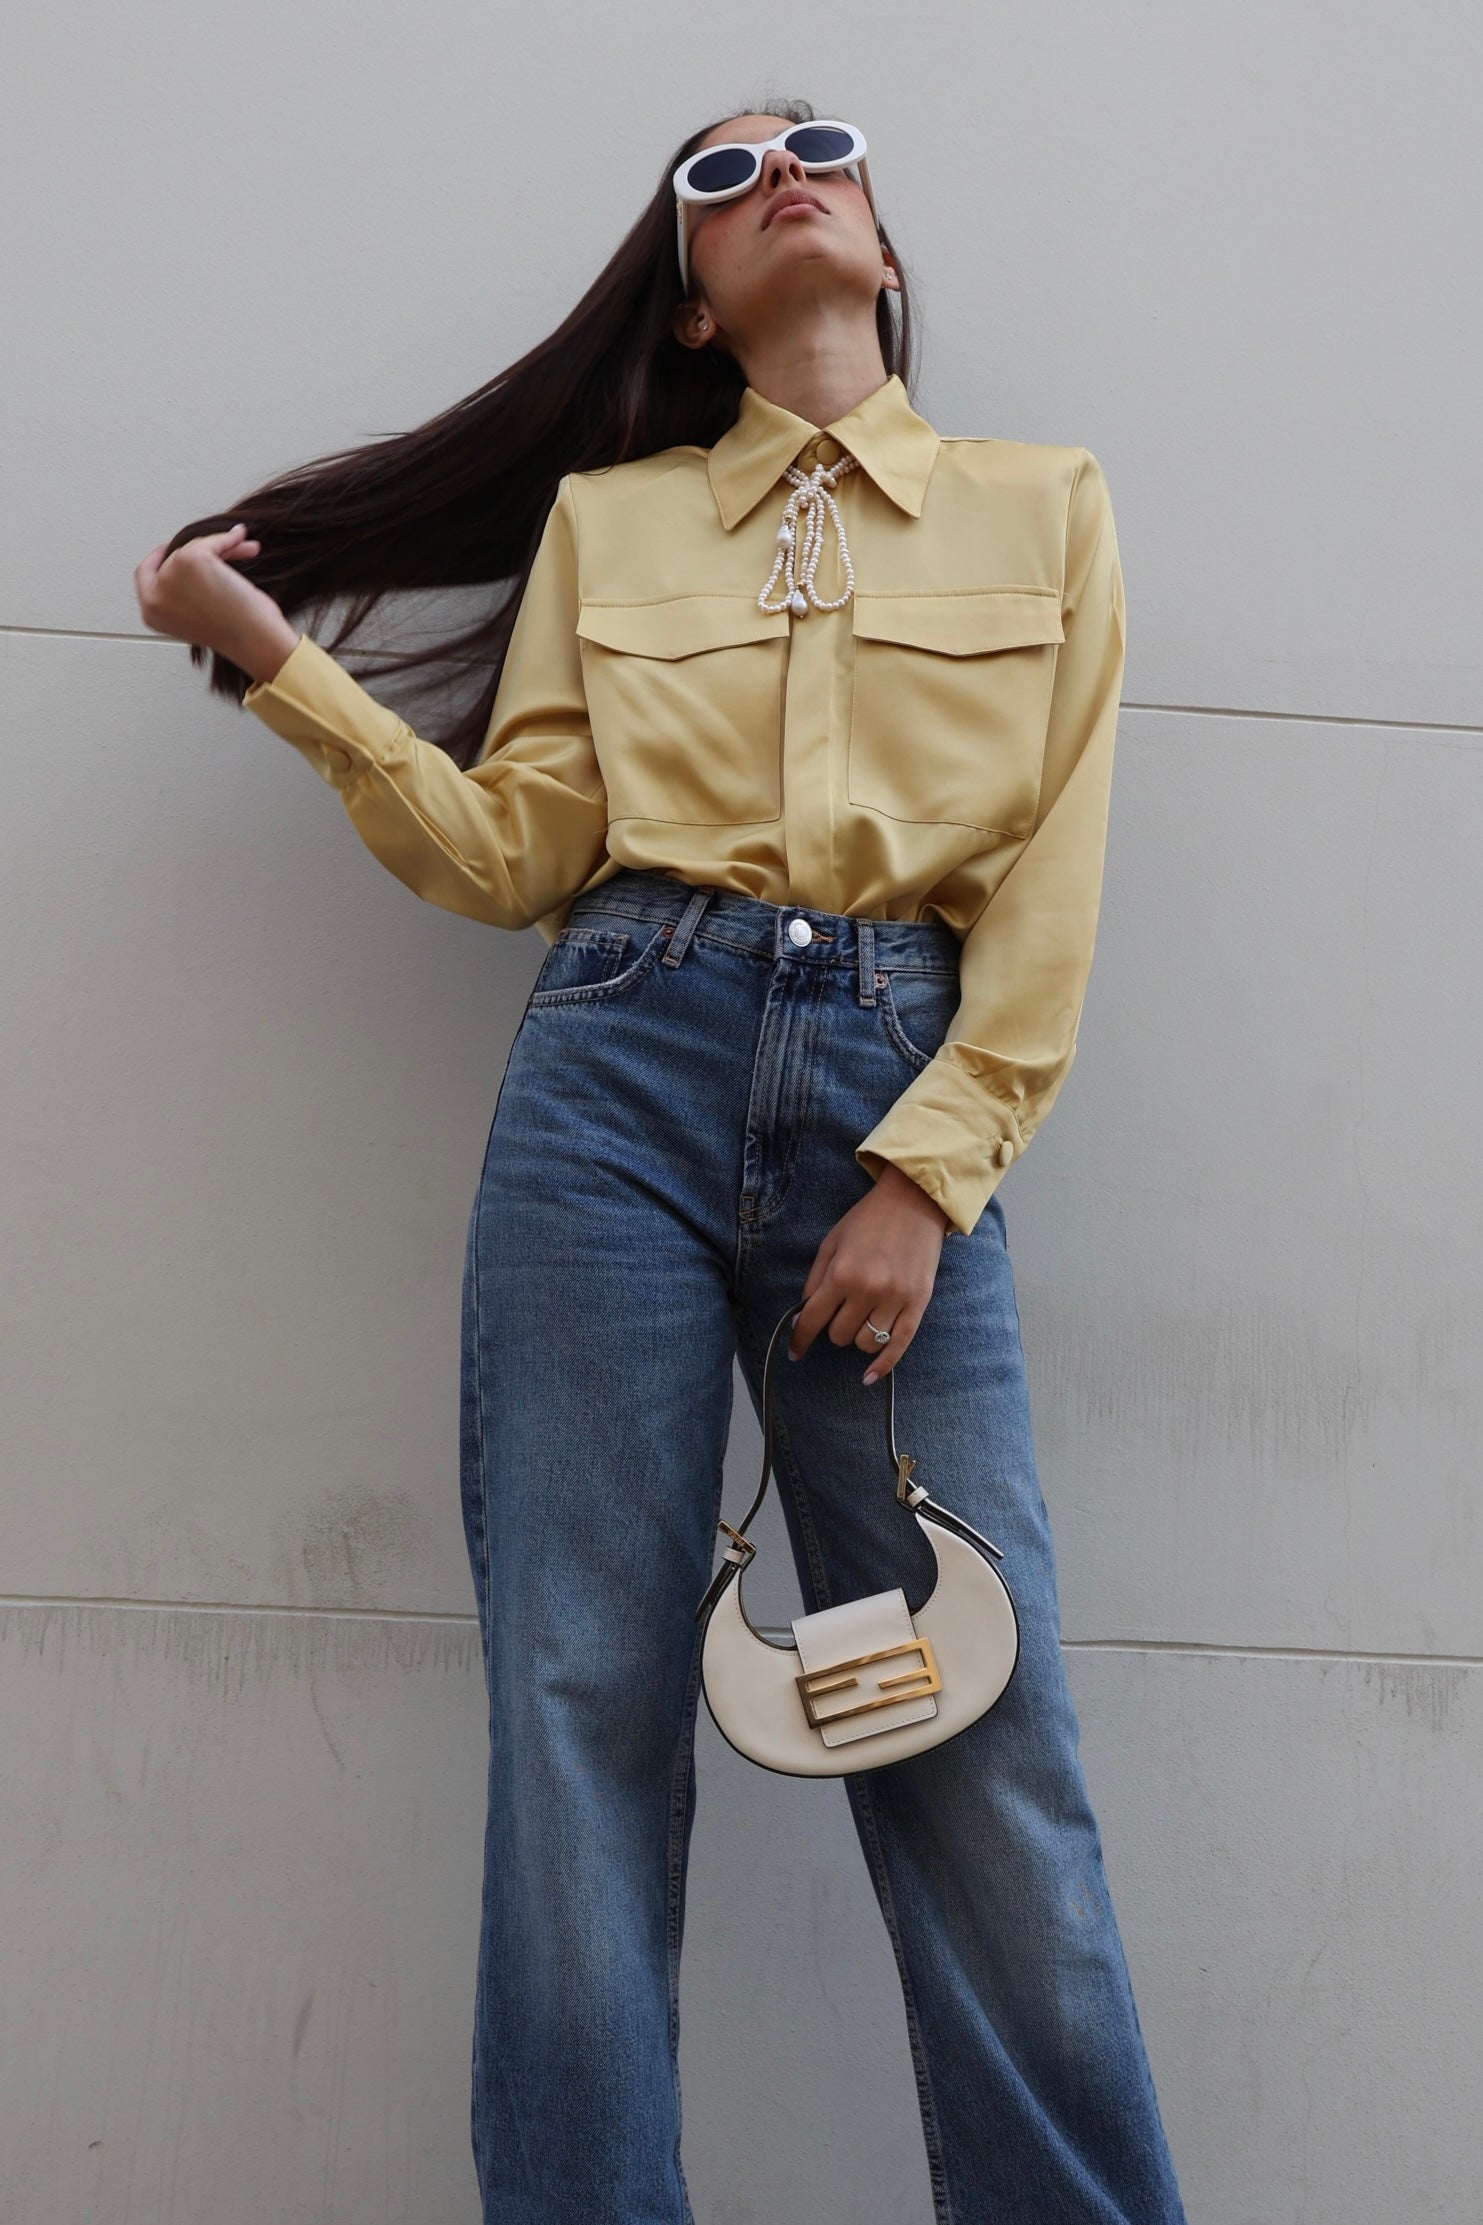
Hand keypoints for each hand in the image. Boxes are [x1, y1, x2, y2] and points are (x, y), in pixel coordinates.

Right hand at [134, 524, 300, 684]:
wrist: (252, 640)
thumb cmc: (237, 635)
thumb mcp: (199, 614)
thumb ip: (186, 591)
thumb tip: (198, 555)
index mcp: (151, 613)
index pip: (145, 576)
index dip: (158, 558)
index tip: (172, 546)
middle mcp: (153, 596)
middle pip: (172, 558)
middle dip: (202, 551)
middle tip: (225, 545)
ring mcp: (168, 576)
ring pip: (193, 547)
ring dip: (222, 547)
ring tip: (248, 550)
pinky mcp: (188, 560)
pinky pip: (209, 541)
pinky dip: (228, 540)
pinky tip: (242, 539)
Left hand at [788, 1162, 949, 1383]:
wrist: (915, 1202)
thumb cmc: (868, 1221)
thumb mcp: (832, 1243)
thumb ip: (815, 1281)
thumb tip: (801, 1318)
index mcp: (842, 1273)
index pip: (812, 1320)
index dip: (799, 1339)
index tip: (794, 1352)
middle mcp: (869, 1290)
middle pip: (839, 1335)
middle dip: (833, 1327)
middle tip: (840, 1311)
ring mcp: (896, 1299)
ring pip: (866, 1343)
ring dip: (857, 1338)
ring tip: (860, 1319)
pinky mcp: (919, 1304)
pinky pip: (899, 1346)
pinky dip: (882, 1365)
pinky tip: (868, 1377)